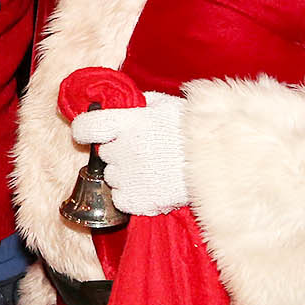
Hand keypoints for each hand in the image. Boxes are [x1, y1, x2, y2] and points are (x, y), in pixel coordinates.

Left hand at [68, 92, 187, 215]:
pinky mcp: (137, 201)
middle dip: (118, 152)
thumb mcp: (167, 104)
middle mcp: (122, 150)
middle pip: (104, 154)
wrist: (219, 162)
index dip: (84, 130)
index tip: (88, 134)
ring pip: (112, 177)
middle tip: (143, 151)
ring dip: (125, 174)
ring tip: (152, 170)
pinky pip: (120, 200)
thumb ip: (140, 103)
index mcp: (127, 123)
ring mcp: (128, 177)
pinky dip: (131, 196)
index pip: (86, 127)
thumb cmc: (195, 130)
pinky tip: (151, 186)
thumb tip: (124, 104)